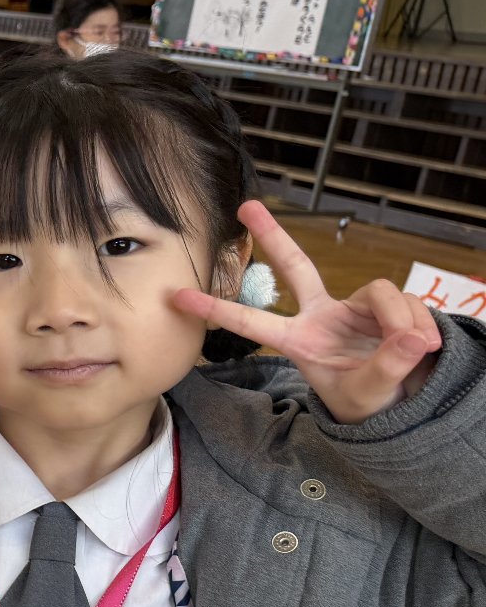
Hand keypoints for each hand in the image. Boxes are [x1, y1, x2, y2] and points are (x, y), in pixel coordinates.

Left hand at [173, 201, 442, 424]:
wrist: (403, 400)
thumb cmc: (370, 399)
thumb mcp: (371, 392)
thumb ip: (388, 366)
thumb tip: (410, 337)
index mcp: (300, 341)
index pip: (252, 322)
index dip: (217, 309)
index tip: (177, 296)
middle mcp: (322, 316)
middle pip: (295, 266)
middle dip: (273, 235)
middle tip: (247, 206)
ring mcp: (353, 306)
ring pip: (381, 295)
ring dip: (402, 322)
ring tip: (416, 350)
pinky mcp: (385, 303)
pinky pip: (406, 302)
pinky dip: (420, 324)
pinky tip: (428, 344)